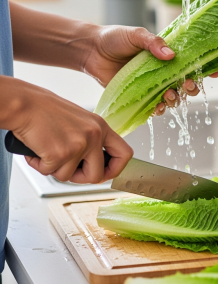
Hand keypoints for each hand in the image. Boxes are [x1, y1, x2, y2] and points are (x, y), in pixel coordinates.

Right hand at [2, 77, 131, 183]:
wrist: (26, 104)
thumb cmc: (47, 111)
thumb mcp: (80, 122)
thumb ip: (91, 140)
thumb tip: (94, 164)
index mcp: (102, 127)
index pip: (125, 153)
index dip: (115, 169)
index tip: (105, 174)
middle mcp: (95, 135)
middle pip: (98, 175)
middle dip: (81, 179)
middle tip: (68, 170)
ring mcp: (79, 145)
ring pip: (69, 177)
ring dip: (55, 169)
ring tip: (48, 150)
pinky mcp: (61, 153)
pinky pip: (50, 172)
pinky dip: (40, 165)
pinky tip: (38, 150)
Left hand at [82, 26, 217, 114]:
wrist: (91, 50)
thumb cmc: (114, 38)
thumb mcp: (136, 34)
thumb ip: (153, 42)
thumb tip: (171, 54)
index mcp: (166, 55)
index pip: (191, 62)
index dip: (206, 67)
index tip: (216, 71)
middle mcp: (162, 71)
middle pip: (186, 84)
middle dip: (193, 87)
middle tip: (189, 85)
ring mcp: (152, 85)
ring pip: (173, 97)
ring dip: (177, 99)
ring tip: (170, 94)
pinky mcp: (140, 96)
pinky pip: (154, 107)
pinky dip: (160, 110)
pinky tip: (158, 107)